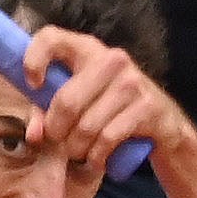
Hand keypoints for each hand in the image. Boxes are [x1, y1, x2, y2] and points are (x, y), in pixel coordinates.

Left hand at [19, 27, 189, 172]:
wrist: (163, 126)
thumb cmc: (109, 111)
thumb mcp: (76, 106)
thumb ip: (47, 114)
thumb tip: (34, 135)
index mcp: (87, 49)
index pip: (51, 37)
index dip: (34, 59)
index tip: (33, 85)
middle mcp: (111, 59)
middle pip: (66, 101)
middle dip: (56, 131)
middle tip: (58, 141)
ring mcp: (132, 81)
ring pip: (86, 126)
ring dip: (76, 148)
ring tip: (77, 153)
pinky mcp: (148, 106)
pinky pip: (108, 138)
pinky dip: (96, 156)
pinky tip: (95, 160)